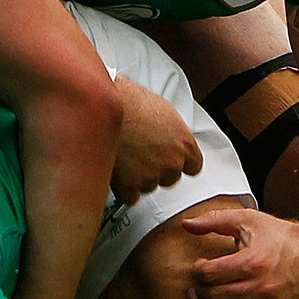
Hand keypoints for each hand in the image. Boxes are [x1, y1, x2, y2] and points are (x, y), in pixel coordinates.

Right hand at [111, 76, 201, 204]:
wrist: (105, 104)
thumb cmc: (130, 101)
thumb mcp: (162, 110)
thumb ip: (171, 131)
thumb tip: (167, 134)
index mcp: (184, 144)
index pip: (193, 166)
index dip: (180, 163)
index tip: (170, 160)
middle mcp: (171, 162)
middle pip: (170, 178)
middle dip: (156, 169)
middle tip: (141, 154)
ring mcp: (150, 175)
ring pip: (148, 186)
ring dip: (138, 177)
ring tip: (125, 157)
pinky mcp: (129, 184)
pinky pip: (130, 196)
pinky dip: (123, 189)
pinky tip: (118, 173)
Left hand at [181, 204, 298, 298]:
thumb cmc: (278, 237)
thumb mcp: (248, 219)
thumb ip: (214, 219)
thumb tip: (185, 224)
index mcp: (254, 262)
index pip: (208, 274)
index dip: (197, 270)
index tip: (201, 266)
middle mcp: (261, 288)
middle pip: (212, 296)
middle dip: (198, 289)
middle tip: (200, 282)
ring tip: (202, 298)